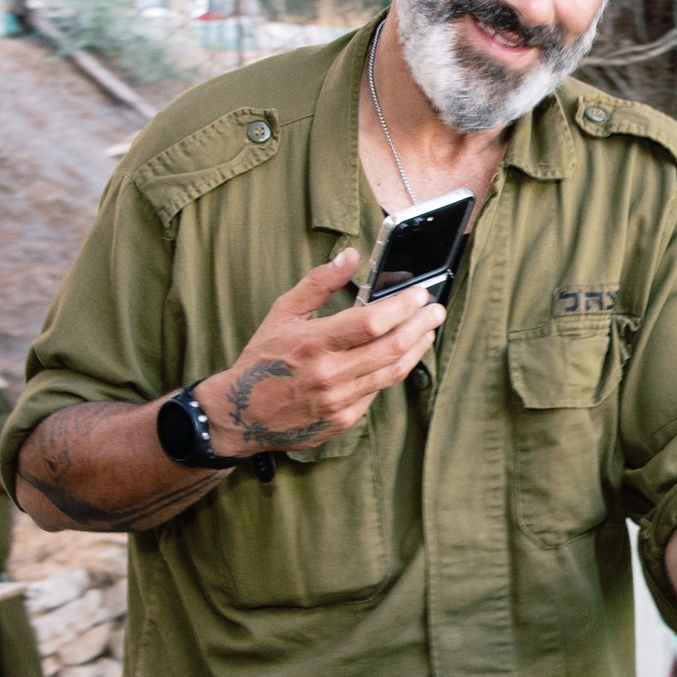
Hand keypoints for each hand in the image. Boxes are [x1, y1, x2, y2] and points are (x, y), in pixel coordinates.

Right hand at [198, 249, 443, 455]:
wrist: (240, 414)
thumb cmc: (262, 359)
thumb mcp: (283, 313)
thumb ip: (319, 283)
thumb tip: (351, 255)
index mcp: (314, 342)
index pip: (372, 322)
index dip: (402, 307)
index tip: (419, 295)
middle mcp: (329, 374)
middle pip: (391, 348)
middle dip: (421, 325)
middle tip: (435, 311)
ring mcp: (338, 400)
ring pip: (392, 373)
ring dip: (416, 349)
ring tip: (428, 332)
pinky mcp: (343, 420)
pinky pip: (376, 392)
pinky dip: (391, 371)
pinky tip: (399, 356)